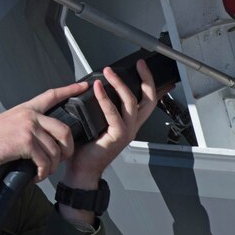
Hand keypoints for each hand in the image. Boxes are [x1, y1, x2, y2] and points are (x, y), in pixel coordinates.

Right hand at [0, 82, 89, 181]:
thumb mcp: (8, 123)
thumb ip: (26, 126)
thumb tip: (41, 141)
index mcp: (26, 109)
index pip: (52, 95)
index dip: (70, 90)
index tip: (83, 86)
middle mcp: (30, 115)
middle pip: (64, 130)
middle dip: (67, 149)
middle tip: (61, 159)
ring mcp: (29, 127)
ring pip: (55, 149)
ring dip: (52, 166)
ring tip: (43, 172)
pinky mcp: (26, 142)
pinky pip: (45, 161)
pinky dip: (43, 172)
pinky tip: (36, 176)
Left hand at [63, 60, 174, 189]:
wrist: (82, 169)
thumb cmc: (87, 148)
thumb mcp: (98, 122)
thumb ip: (102, 108)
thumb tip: (97, 87)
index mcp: (129, 122)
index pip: (147, 100)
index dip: (151, 84)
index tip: (145, 68)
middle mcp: (132, 126)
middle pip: (148, 99)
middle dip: (147, 79)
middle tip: (139, 65)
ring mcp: (127, 131)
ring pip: (131, 103)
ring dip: (120, 84)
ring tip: (109, 73)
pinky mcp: (117, 137)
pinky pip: (113, 114)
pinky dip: (105, 99)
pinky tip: (98, 89)